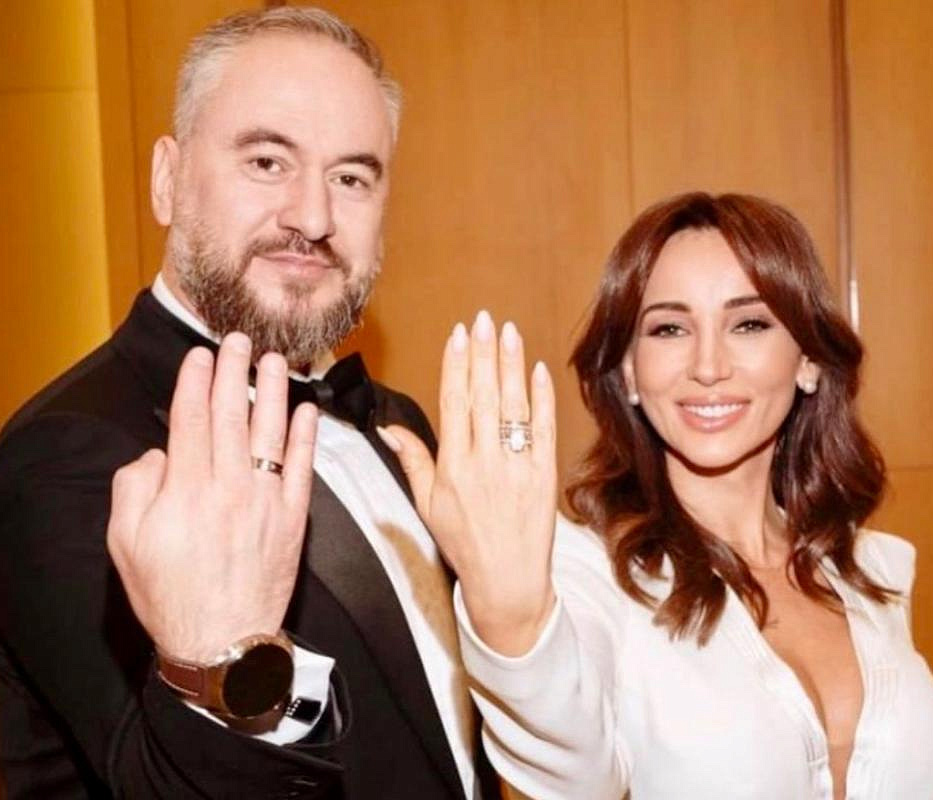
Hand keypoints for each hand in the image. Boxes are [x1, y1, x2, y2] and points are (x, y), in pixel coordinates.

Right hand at [107, 333, 317, 662]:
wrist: (222, 645)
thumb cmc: (168, 596)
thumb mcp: (125, 544)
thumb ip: (134, 488)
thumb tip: (158, 453)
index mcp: (184, 489)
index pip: (191, 419)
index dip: (194, 381)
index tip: (198, 355)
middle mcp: (228, 486)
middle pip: (231, 415)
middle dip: (232, 372)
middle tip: (236, 340)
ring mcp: (265, 501)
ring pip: (270, 432)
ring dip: (272, 391)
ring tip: (274, 360)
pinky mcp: (293, 519)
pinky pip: (302, 468)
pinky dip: (305, 437)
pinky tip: (306, 410)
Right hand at [382, 311, 556, 655]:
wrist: (507, 582)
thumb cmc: (464, 544)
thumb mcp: (427, 504)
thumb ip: (412, 460)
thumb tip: (388, 427)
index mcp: (453, 466)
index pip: (454, 402)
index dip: (457, 365)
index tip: (459, 335)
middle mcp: (484, 462)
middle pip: (483, 395)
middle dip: (484, 353)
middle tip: (485, 320)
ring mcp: (517, 466)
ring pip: (513, 405)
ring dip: (511, 365)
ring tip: (509, 333)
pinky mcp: (544, 475)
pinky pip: (545, 429)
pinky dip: (542, 399)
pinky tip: (539, 371)